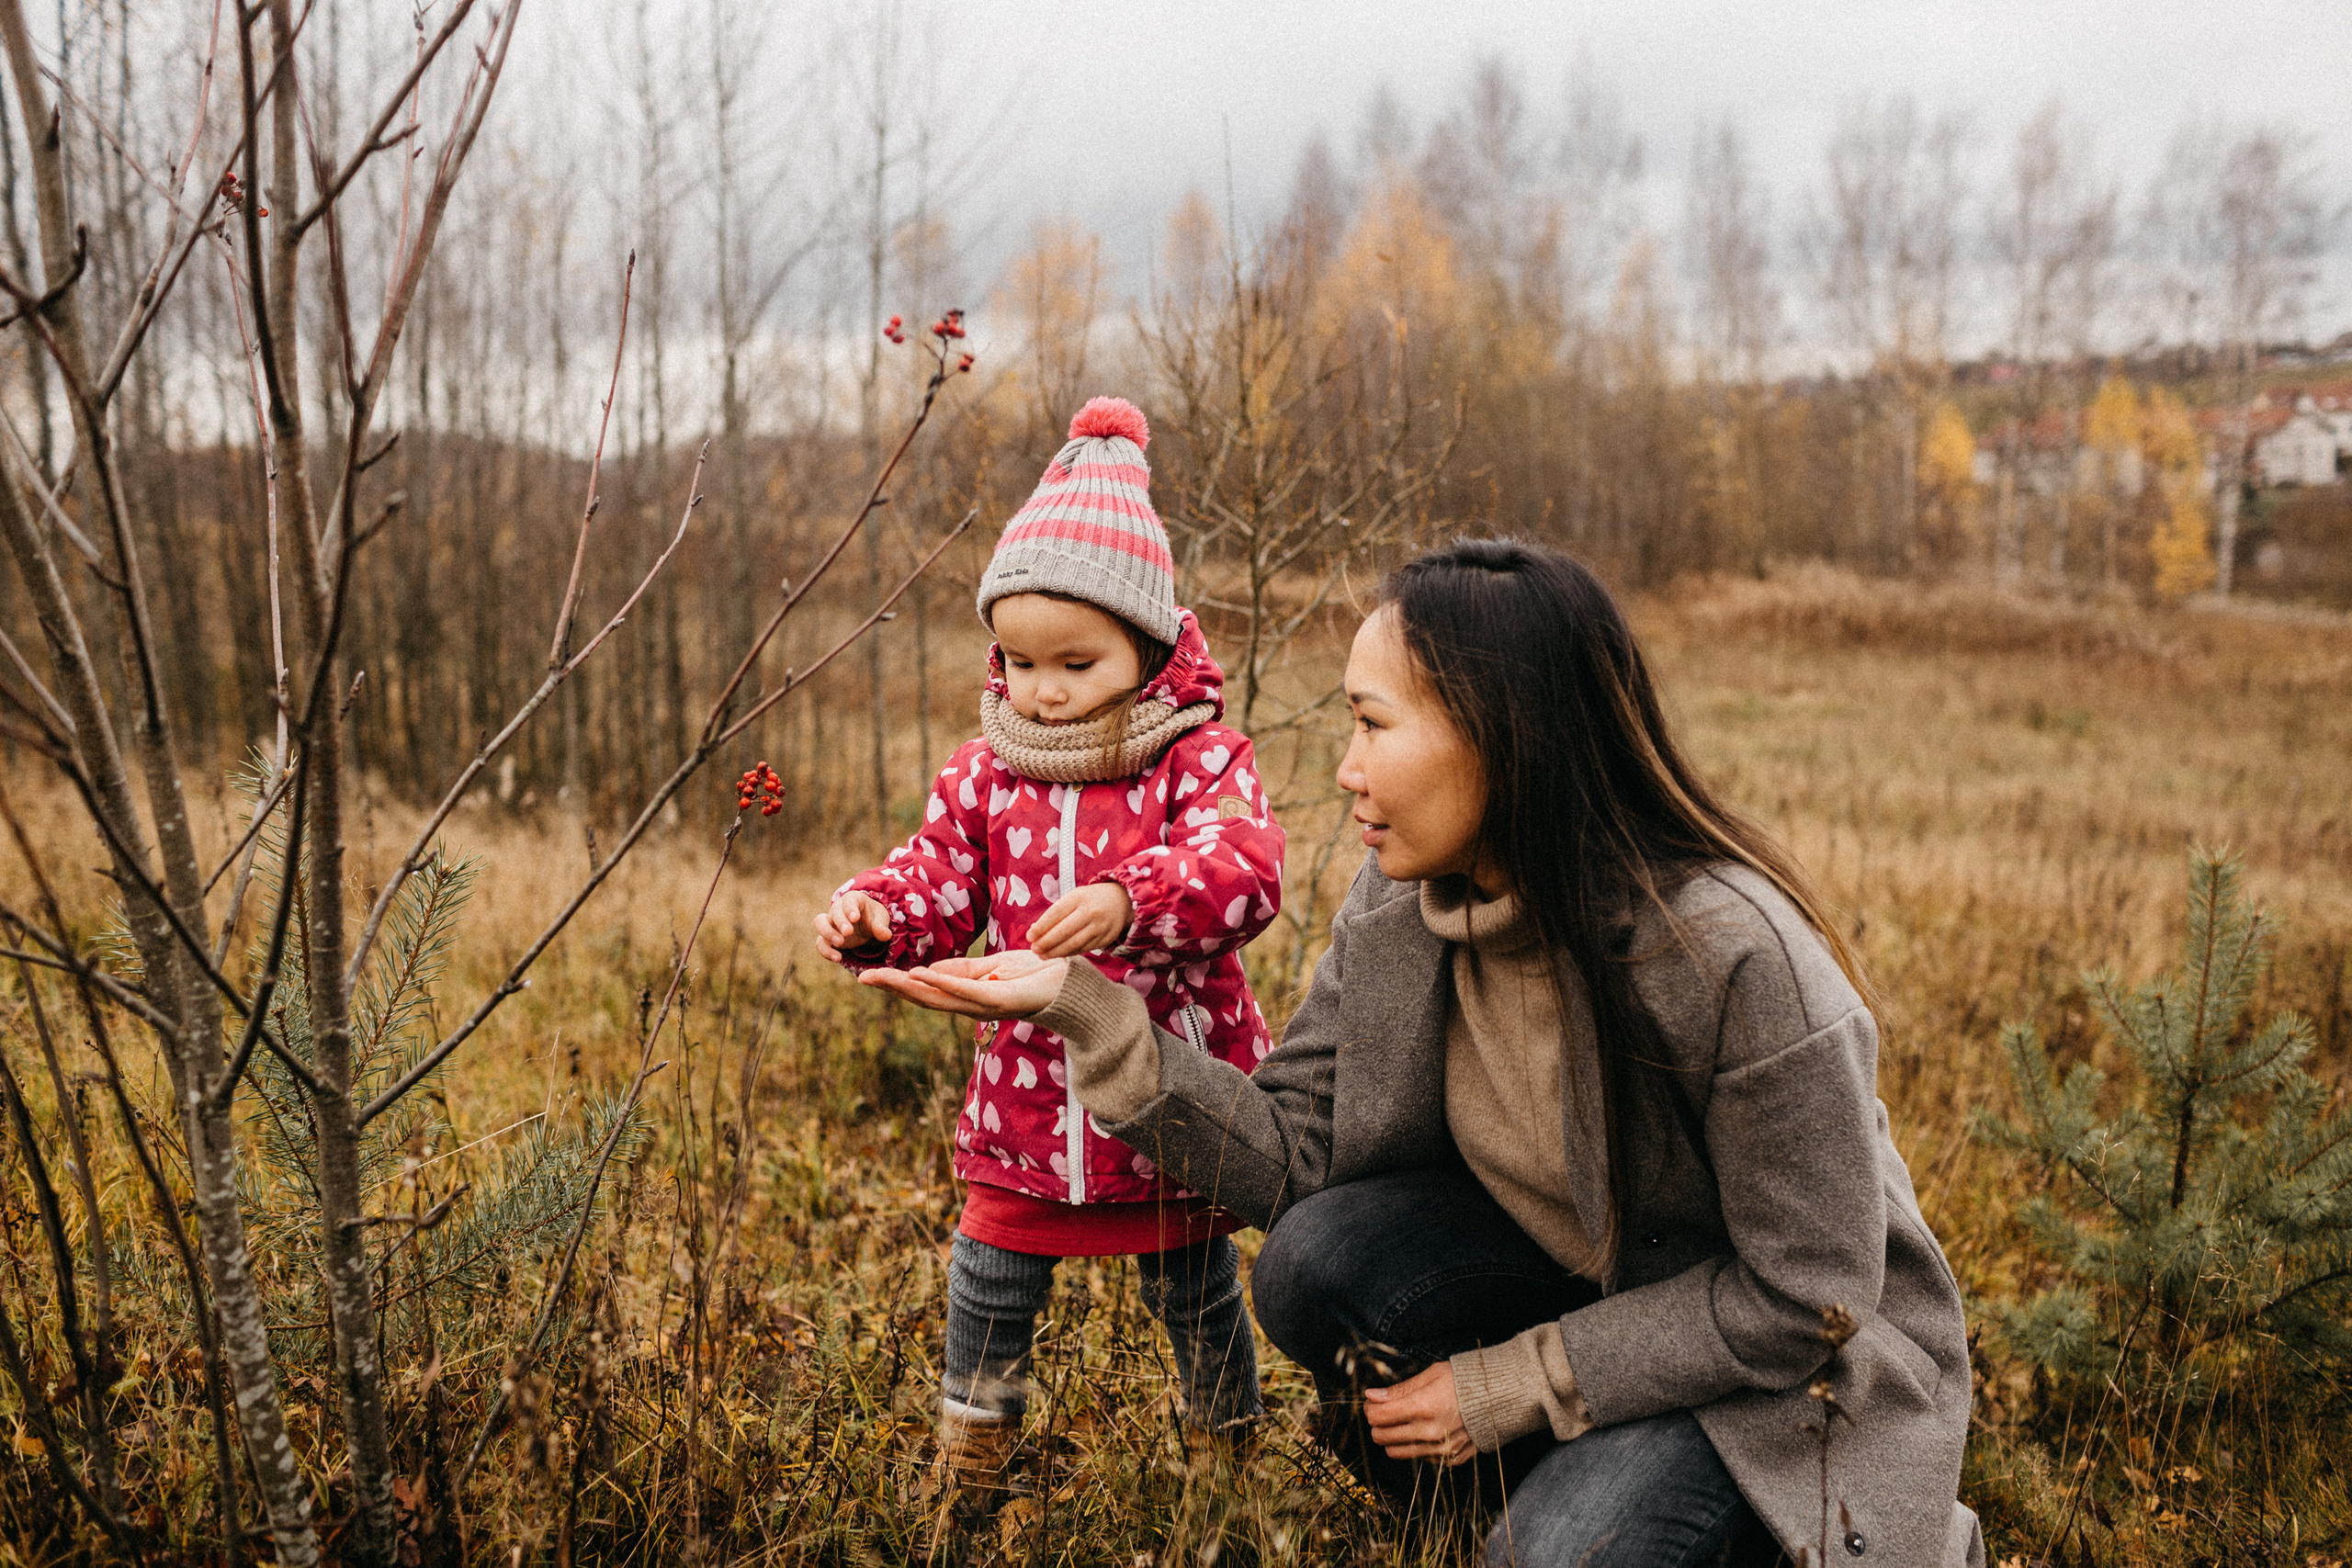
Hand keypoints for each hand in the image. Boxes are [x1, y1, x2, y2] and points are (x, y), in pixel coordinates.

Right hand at [813, 891, 891, 962]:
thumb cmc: (873, 917)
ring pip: (820, 923)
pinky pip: (820, 942)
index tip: (855, 918)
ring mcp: (830, 922)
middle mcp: (838, 909)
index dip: (850, 908)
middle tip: (848, 933)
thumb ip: (881, 926)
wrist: (867, 926)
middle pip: (834, 911)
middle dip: (840, 922)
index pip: (849, 900)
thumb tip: (885, 935)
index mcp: (853, 899)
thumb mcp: (881, 919)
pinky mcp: (827, 938)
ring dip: (828, 933)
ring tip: (840, 944)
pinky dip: (826, 951)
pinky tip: (838, 958)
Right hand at [859, 951, 1068, 1019]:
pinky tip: (920, 975)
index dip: (897, 984)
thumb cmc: (1033, 976)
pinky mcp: (998, 999)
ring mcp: (983, 1004)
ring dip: (907, 987)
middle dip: (892, 988)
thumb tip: (929, 970)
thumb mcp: (992, 967)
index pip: (925, 990)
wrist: (1070, 985)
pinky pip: (964, 990)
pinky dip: (941, 982)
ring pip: (937, 996)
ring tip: (881, 977)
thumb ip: (963, 970)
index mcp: (966, 997)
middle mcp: (970, 1005)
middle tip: (861, 978)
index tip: (869, 975)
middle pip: (923, 997)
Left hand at [1026, 882, 1133, 958]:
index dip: (1041, 926)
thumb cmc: (1090, 900)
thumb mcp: (1074, 898)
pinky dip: (1069, 953)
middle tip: (1034, 949)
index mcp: (1079, 897)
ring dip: (1056, 951)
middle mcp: (1091, 911)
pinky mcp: (1105, 939)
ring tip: (1042, 955)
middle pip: (1065, 930)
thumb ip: (1056, 913)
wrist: (1122, 901)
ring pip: (1074, 943)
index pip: (1056, 913)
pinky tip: (1058, 954)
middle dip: (1047, 942)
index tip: (1029, 936)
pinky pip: (1083, 949)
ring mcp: (1100, 926)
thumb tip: (1036, 931)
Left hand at [1364, 1361, 1473, 1466]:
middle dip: (1377, 1424)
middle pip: (1382, 1437)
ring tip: (1403, 1422)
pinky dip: (1415, 1446)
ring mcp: (1441, 1449)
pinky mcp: (1450, 1460)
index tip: (1373, 1402)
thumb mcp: (1430, 1375)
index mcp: (1424, 1407)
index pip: (1378, 1417)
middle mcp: (1431, 1432)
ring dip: (1392, 1437)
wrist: (1500, 1398)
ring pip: (1396, 1452)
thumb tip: (1372, 1396)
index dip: (1370, 1409)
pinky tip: (1425, 1430)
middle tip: (1385, 1411)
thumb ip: (1400, 1390)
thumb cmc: (1465, 1382)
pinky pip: (1418, 1458)